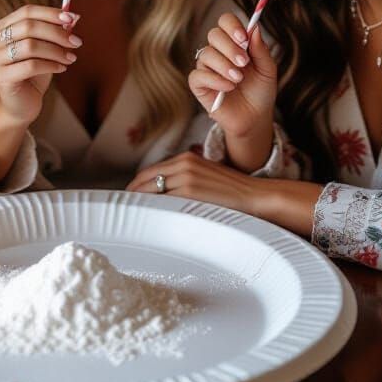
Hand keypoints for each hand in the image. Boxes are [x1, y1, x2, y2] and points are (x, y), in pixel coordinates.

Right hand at [0, 5, 80, 126]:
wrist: (22, 103)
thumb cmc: (34, 72)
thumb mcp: (45, 48)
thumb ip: (54, 31)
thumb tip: (73, 17)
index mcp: (2, 27)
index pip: (27, 12)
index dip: (50, 13)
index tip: (72, 19)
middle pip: (29, 27)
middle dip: (57, 33)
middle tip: (76, 42)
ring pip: (30, 46)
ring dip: (56, 51)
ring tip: (71, 58)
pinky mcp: (0, 77)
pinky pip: (30, 66)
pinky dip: (51, 65)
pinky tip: (62, 68)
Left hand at [127, 151, 322, 233]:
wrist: (257, 197)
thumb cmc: (233, 193)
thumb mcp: (207, 177)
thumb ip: (186, 180)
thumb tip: (164, 196)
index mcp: (186, 159)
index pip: (150, 172)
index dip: (136, 187)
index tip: (129, 200)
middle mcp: (183, 165)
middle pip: (145, 181)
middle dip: (133, 197)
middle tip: (125, 213)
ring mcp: (187, 178)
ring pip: (152, 192)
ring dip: (141, 205)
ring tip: (134, 220)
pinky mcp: (192, 193)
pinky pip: (165, 202)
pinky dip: (155, 211)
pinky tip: (150, 222)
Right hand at [191, 12, 276, 143]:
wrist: (255, 117)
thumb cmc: (260, 91)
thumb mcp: (267, 69)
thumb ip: (261, 50)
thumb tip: (255, 28)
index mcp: (234, 42)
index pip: (225, 22)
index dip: (232, 26)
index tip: (244, 38)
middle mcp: (218, 51)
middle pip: (214, 35)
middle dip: (230, 47)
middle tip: (244, 62)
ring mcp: (206, 67)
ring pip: (206, 55)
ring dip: (224, 66)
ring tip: (238, 79)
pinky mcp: (199, 84)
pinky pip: (198, 75)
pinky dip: (214, 80)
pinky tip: (228, 88)